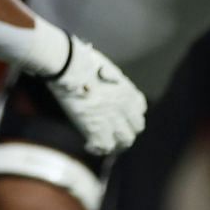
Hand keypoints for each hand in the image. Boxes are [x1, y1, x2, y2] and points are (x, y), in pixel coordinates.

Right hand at [45, 34, 146, 155]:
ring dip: (114, 144)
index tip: (120, 117)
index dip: (130, 115)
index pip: (140, 109)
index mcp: (127, 91)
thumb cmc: (81, 61)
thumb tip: (99, 83)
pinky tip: (88, 145)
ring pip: (124, 141)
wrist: (70, 67)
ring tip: (102, 144)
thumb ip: (108, 81)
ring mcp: (112, 119)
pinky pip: (103, 147)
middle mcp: (125, 107)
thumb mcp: (103, 68)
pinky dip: (96, 148)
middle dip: (125, 132)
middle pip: (136, 129)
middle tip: (112, 135)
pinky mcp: (96, 129)